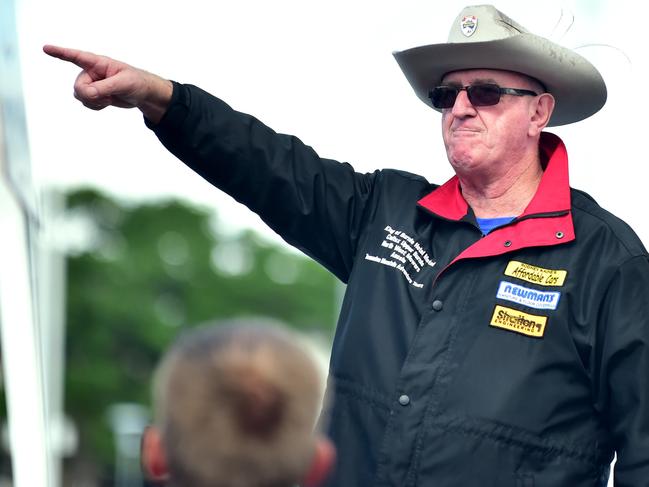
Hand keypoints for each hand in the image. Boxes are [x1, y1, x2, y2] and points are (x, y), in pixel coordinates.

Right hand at [43, 45, 172, 122]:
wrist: (143, 94)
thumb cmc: (136, 82)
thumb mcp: (123, 84)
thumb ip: (104, 88)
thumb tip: (86, 94)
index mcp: (98, 63)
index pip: (76, 57)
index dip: (60, 53)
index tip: (45, 48)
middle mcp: (91, 72)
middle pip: (78, 86)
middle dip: (89, 95)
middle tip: (106, 97)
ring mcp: (92, 84)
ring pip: (80, 96)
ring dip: (94, 101)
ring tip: (110, 97)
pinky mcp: (95, 94)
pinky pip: (86, 103)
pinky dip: (96, 106)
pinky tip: (107, 102)